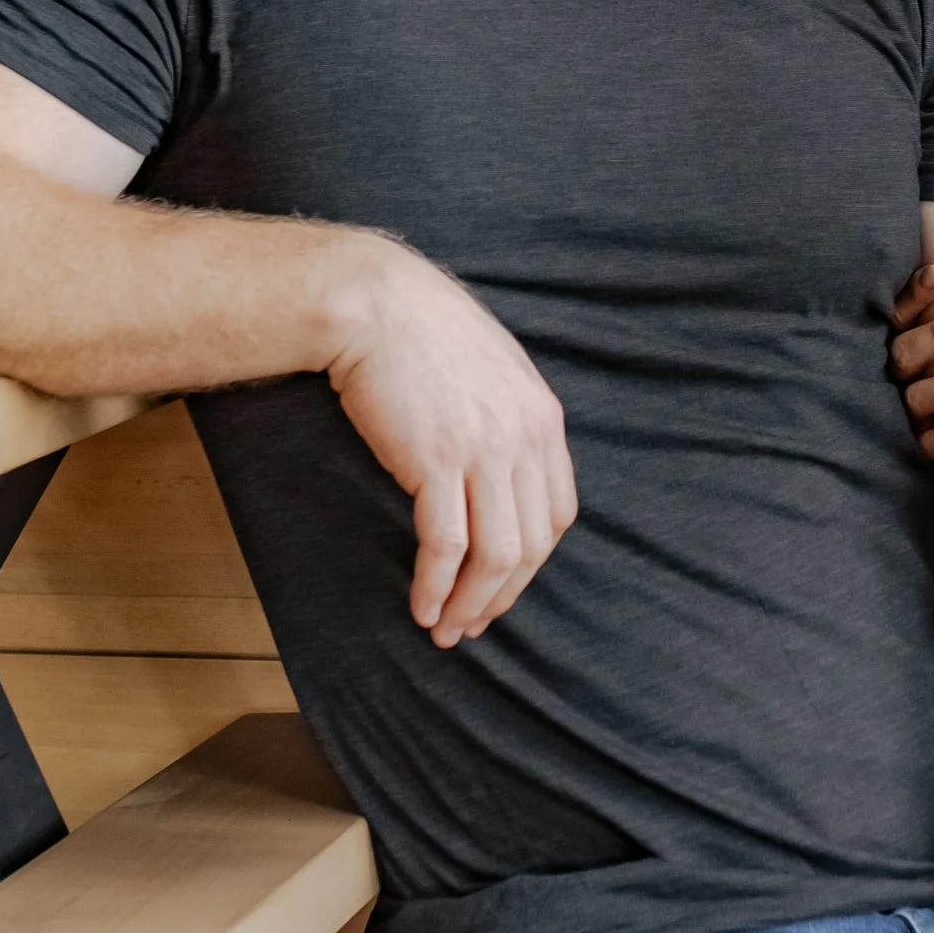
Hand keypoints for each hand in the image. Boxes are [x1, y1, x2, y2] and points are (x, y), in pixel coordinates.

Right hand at [325, 240, 576, 648]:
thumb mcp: (493, 374)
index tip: (501, 588)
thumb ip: (511, 425)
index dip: (531, 564)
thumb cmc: (423, 335)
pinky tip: (423, 606)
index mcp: (544, 419)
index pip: (558, 515)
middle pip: (533, 544)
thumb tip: (506, 481)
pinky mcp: (435, 459)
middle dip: (503, 596)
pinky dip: (437, 585)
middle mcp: (525, 437)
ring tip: (446, 630)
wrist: (375, 303)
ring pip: (495, 553)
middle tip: (472, 625)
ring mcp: (483, 449)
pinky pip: (446, 543)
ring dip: (472, 603)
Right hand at [890, 259, 933, 457]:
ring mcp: (895, 412)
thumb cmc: (928, 365)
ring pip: (917, 399)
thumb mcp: (925, 330)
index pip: (896, 315)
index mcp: (886, 343)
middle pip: (905, 354)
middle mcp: (886, 376)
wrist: (897, 432)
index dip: (915, 296)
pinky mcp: (908, 445)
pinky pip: (926, 444)